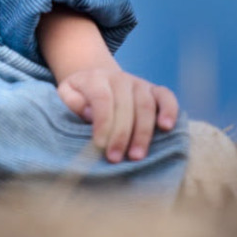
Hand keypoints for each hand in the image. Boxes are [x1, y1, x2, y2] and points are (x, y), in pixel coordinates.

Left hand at [56, 64, 180, 162]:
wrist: (98, 79)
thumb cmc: (80, 94)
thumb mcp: (66, 93)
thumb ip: (72, 102)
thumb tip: (90, 115)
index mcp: (97, 78)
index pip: (102, 99)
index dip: (103, 122)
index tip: (99, 145)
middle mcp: (121, 78)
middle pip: (126, 105)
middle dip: (121, 134)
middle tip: (115, 158)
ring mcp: (140, 83)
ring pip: (146, 105)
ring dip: (143, 132)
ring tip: (136, 156)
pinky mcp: (155, 90)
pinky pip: (167, 97)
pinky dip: (169, 111)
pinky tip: (167, 128)